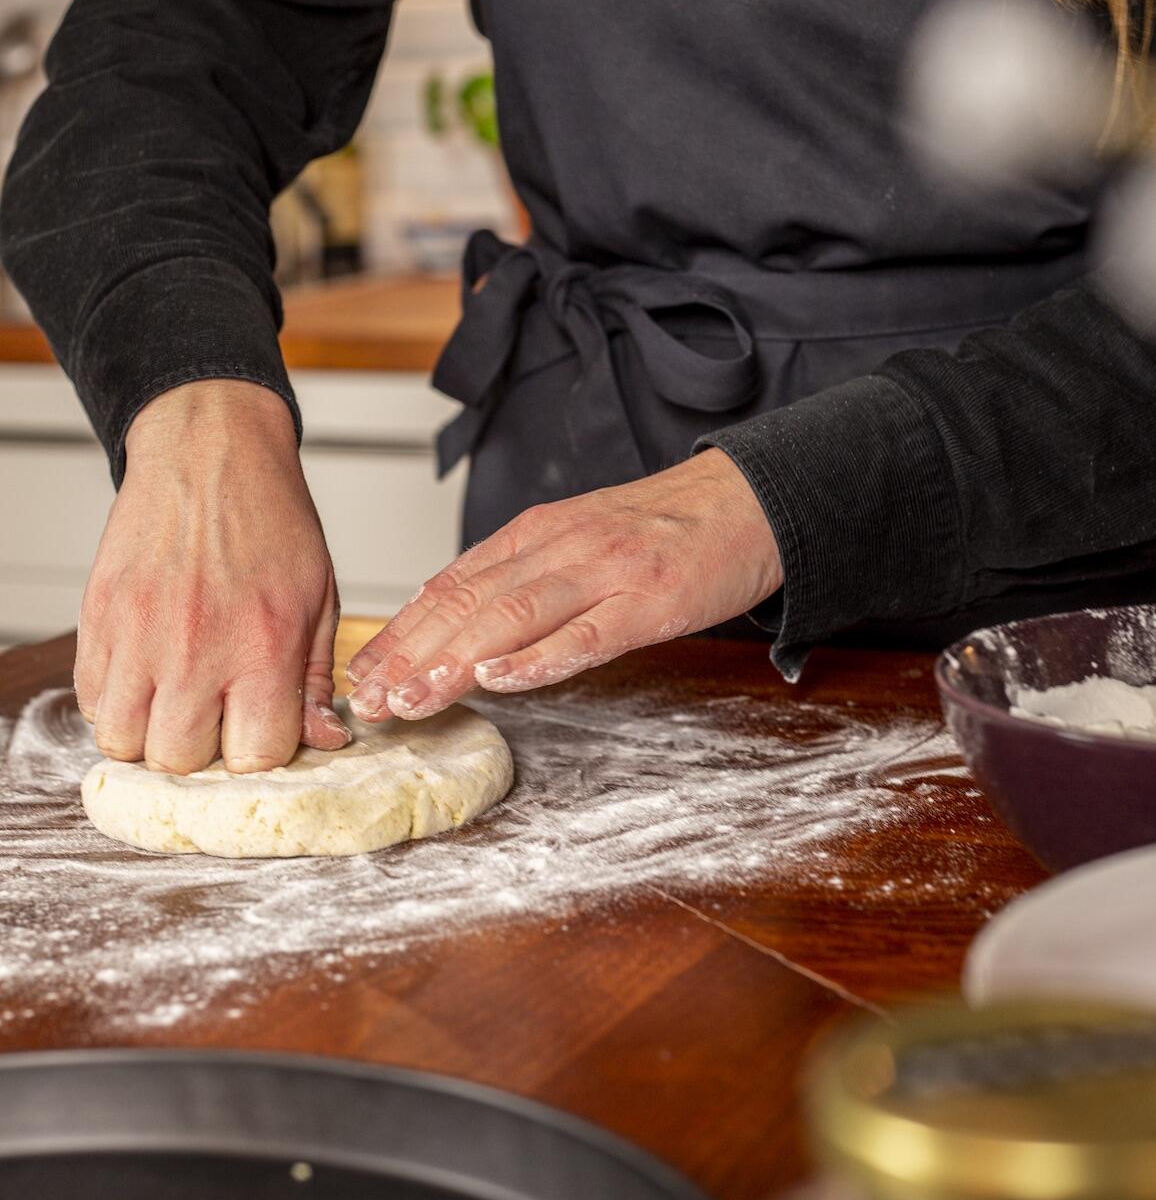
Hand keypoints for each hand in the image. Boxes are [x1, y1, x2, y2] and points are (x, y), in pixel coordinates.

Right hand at [73, 380, 348, 774]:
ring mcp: (139, 635)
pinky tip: (147, 674)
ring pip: (125, 741)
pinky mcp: (99, 618)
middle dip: (202, 750)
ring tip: (175, 701)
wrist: (210, 453)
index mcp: (263, 644)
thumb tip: (323, 741)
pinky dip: (116, 702)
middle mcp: (196, 647)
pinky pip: (92, 700)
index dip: (259, 753)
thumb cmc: (270, 520)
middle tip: (215, 715)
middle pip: (181, 760)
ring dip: (150, 733)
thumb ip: (314, 678)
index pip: (254, 756)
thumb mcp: (319, 596)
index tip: (260, 731)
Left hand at [346, 449, 782, 722]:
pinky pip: (586, 634)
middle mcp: (561, 546)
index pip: (452, 584)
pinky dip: (538, 658)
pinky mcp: (649, 600)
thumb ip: (522, 574)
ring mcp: (605, 572)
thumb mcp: (580, 538)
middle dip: (413, 654)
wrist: (747, 500)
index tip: (364, 672)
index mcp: (538, 533)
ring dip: (456, 661)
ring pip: (514, 617)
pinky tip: (500, 680)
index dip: (403, 631)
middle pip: (470, 602)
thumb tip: (453, 614)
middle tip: (373, 699)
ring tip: (415, 698)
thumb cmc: (665, 529)